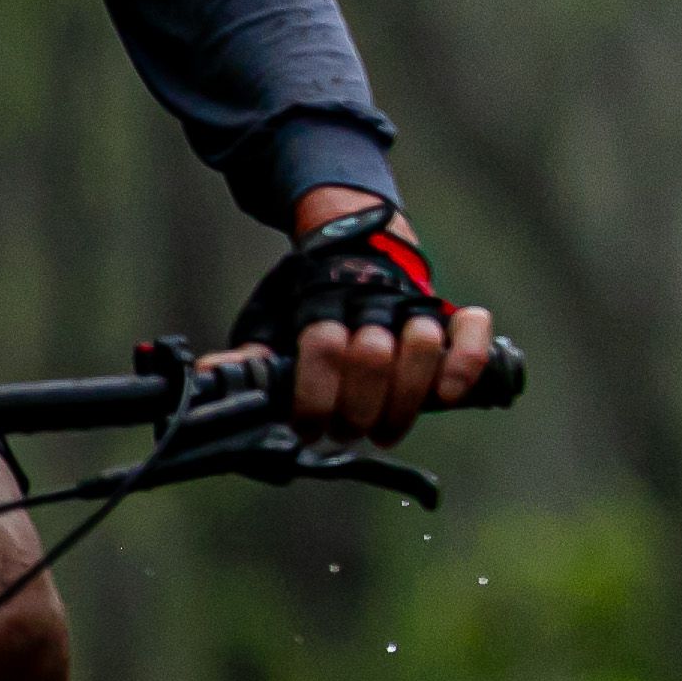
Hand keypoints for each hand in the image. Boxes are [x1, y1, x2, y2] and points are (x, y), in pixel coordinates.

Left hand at [225, 190, 502, 443]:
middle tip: (347, 433)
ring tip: (385, 431)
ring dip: (404, 399)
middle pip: (372, 354)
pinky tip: (447, 397)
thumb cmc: (307, 301)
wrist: (355, 247)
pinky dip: (465, 362)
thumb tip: (209, 377)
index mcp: (322, 301)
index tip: (308, 429)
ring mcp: (415, 302)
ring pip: (422, 344)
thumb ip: (253, 355)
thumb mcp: (271, 322)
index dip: (315, 395)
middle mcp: (371, 299)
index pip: (322, 346)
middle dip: (358, 407)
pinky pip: (472, 327)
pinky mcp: (448, 309)